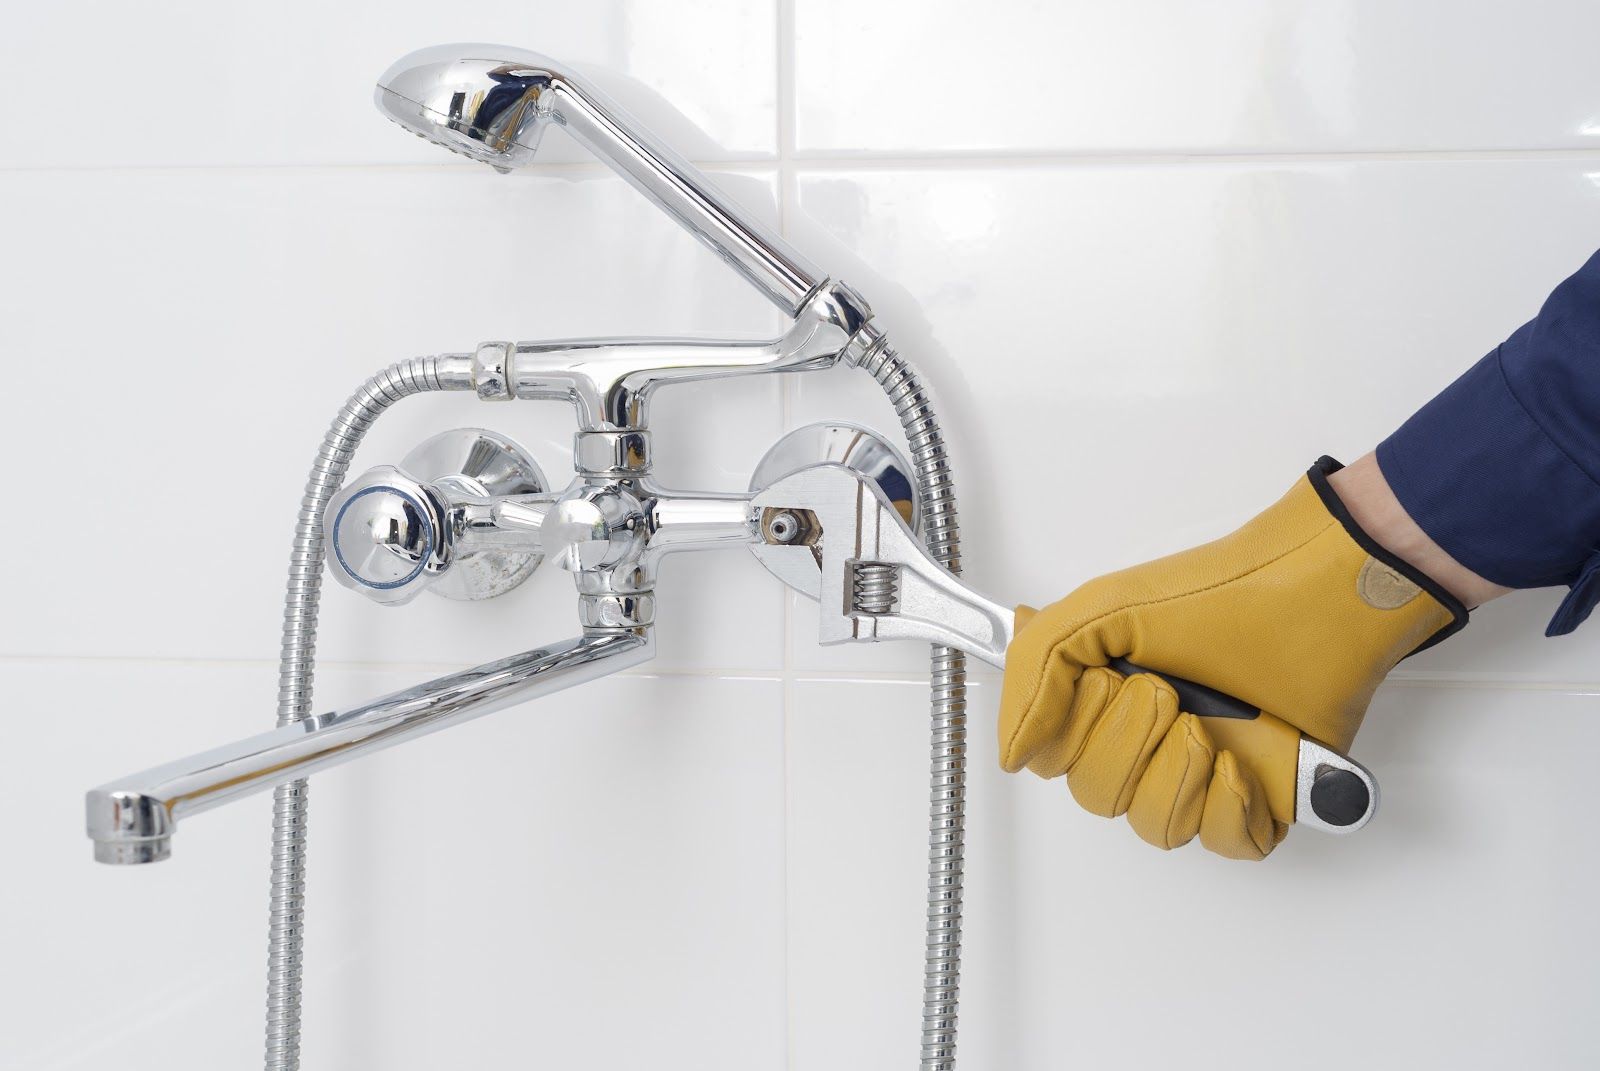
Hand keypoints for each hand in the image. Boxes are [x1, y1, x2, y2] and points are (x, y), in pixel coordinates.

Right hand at [998, 456, 1471, 858]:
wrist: (1319, 594)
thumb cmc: (1223, 594)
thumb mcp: (1103, 609)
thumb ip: (1035, 670)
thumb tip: (1015, 751)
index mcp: (1107, 701)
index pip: (1056, 761)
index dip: (1073, 736)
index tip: (1105, 686)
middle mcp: (1150, 742)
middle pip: (1100, 797)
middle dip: (1128, 746)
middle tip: (1164, 693)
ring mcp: (1205, 774)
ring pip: (1158, 826)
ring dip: (1177, 776)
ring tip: (1207, 726)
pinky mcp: (1264, 799)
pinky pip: (1226, 844)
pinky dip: (1228, 809)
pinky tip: (1240, 764)